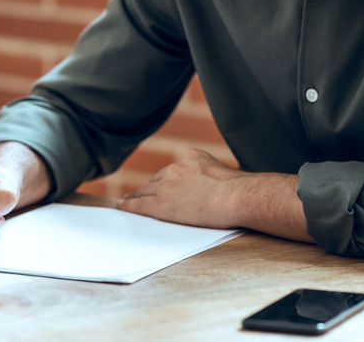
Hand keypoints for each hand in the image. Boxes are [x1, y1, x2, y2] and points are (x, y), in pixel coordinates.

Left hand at [117, 148, 248, 228]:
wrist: (236, 197)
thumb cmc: (240, 190)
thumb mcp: (225, 174)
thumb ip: (212, 177)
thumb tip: (214, 188)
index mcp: (192, 157)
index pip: (173, 170)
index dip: (165, 179)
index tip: (162, 183)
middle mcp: (176, 167)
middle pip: (157, 179)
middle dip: (151, 187)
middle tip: (141, 195)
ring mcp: (167, 184)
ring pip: (146, 191)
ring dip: (139, 197)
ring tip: (129, 203)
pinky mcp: (161, 203)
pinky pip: (140, 204)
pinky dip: (130, 206)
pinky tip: (123, 207)